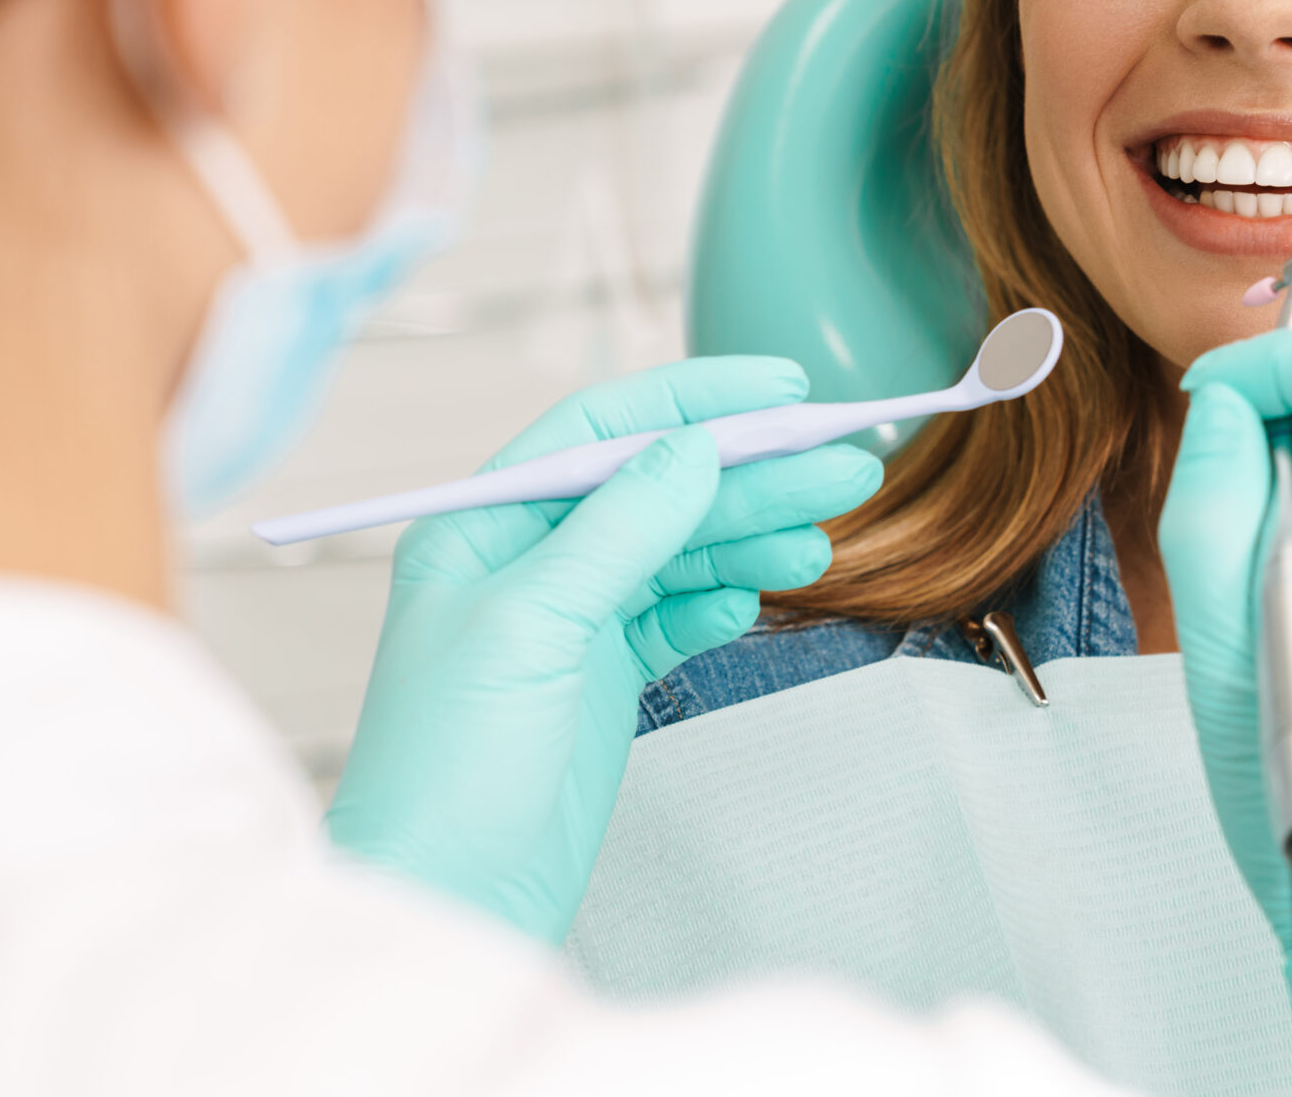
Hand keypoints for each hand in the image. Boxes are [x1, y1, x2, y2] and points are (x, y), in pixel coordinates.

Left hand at [324, 355, 881, 941]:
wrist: (444, 900)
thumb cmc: (448, 768)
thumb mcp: (532, 624)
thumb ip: (619, 528)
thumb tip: (694, 445)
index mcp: (483, 526)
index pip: (602, 430)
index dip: (695, 400)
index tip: (783, 391)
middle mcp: (525, 561)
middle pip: (658, 488)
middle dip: (752, 475)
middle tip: (847, 468)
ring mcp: (568, 621)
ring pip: (679, 551)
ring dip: (752, 538)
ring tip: (824, 542)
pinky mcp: (602, 679)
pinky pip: (678, 613)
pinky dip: (722, 599)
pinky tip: (757, 596)